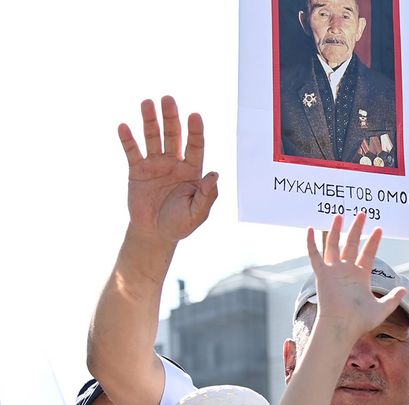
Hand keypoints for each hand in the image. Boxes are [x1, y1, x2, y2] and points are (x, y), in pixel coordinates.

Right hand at [116, 97, 217, 246]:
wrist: (155, 233)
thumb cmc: (180, 224)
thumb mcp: (197, 213)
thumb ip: (207, 195)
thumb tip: (215, 174)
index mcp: (192, 171)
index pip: (195, 146)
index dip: (195, 131)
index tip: (195, 115)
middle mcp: (174, 163)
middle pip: (173, 136)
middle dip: (171, 118)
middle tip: (168, 99)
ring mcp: (155, 165)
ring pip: (152, 138)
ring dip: (150, 121)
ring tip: (146, 103)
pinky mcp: (137, 170)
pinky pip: (132, 152)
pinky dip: (128, 140)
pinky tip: (124, 126)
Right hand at [302, 213, 404, 337]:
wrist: (343, 327)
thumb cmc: (360, 321)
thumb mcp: (382, 308)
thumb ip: (393, 298)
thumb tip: (404, 290)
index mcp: (361, 276)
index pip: (368, 253)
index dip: (373, 241)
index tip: (379, 229)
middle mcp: (347, 271)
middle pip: (352, 244)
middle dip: (357, 229)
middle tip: (361, 214)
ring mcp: (334, 271)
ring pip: (334, 245)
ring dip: (336, 230)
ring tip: (340, 215)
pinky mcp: (322, 274)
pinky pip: (315, 255)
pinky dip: (311, 243)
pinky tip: (310, 229)